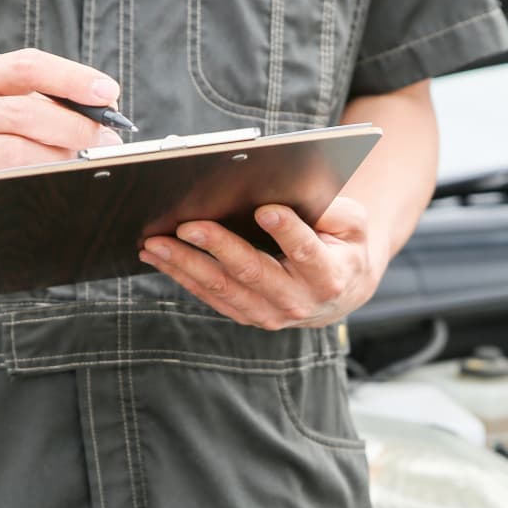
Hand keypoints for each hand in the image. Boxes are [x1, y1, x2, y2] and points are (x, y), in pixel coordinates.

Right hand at [0, 48, 122, 238]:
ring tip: (86, 168)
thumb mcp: (8, 108)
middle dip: (76, 128)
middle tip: (107, 142)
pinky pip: (0, 191)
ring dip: (60, 162)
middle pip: (24, 113)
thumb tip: (107, 113)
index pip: (26, 66)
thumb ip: (53, 103)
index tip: (108, 93)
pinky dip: (36, 190)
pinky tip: (55, 191)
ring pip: (14, 155)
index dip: (71, 78)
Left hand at [138, 197, 383, 328]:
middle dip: (218, 247)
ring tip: (156, 243)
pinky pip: (211, 297)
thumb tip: (292, 192)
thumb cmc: (343, 245)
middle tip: (188, 225)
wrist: (341, 291)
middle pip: (254, 272)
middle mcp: (298, 300)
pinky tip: (159, 257)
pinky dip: (183, 276)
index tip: (265, 210)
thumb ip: (333, 211)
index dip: (287, 232)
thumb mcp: (352, 224)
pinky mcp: (248, 315)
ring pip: (224, 289)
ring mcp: (270, 314)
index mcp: (329, 275)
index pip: (307, 252)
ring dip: (186, 265)